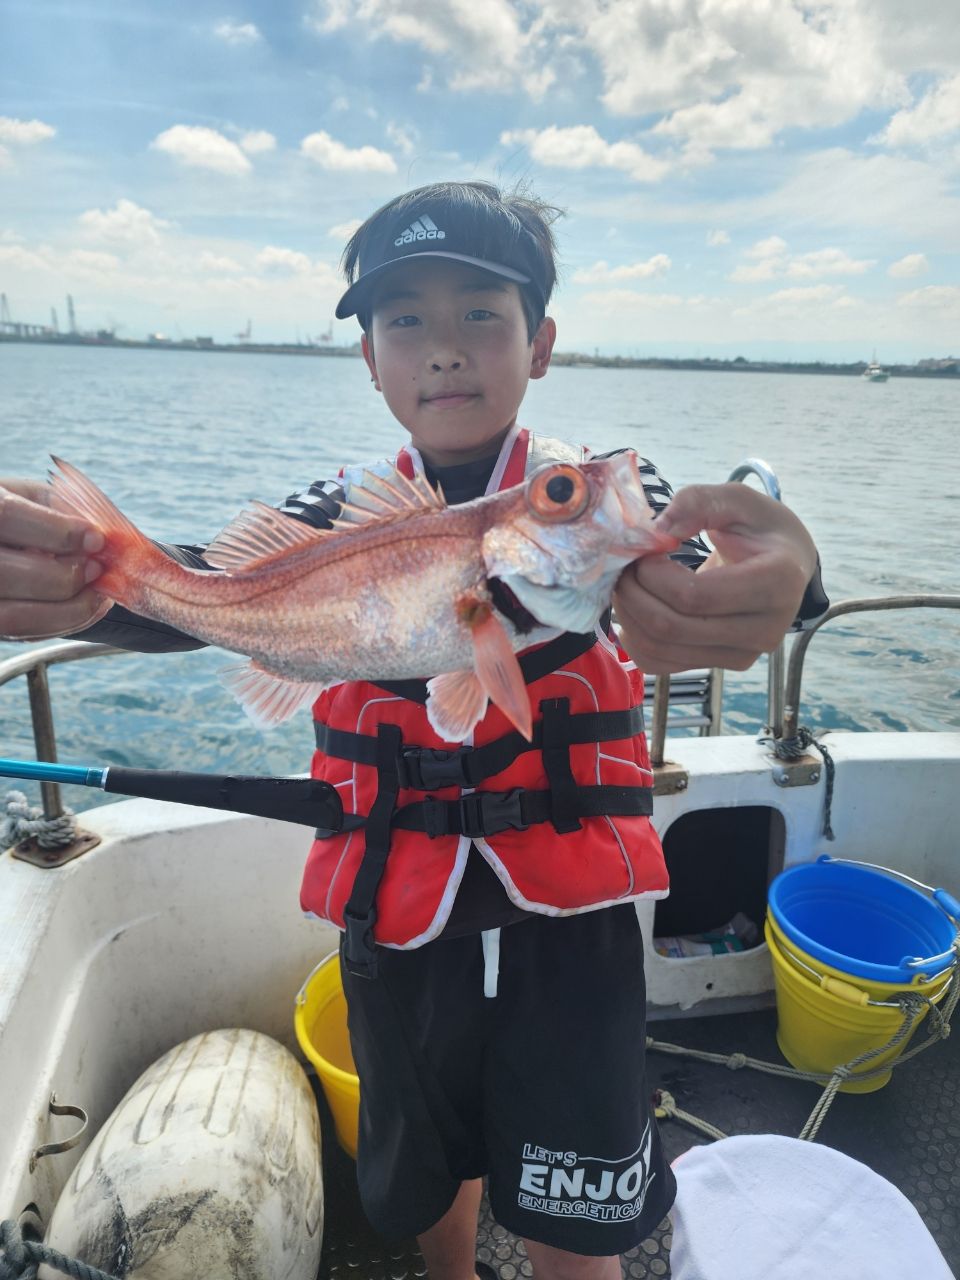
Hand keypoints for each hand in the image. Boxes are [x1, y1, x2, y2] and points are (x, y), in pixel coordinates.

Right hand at [0, 477, 109, 639]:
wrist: (1, 543)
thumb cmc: (21, 515)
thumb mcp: (35, 497)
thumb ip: (63, 509)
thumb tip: (99, 540)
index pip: (7, 515)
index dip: (58, 532)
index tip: (97, 540)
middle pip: (5, 572)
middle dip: (64, 576)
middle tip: (97, 569)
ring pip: (13, 615)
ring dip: (68, 608)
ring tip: (95, 592)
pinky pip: (21, 632)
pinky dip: (60, 623)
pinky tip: (82, 606)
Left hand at [614, 483, 817, 673]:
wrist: (787, 566)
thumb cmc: (762, 529)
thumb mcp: (738, 500)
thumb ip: (697, 503)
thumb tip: (656, 530)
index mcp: (776, 582)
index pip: (695, 596)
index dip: (653, 575)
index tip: (644, 550)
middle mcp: (765, 629)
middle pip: (672, 627)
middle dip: (633, 594)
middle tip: (624, 566)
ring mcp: (744, 654)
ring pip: (661, 649)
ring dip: (629, 615)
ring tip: (627, 583)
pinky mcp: (723, 665)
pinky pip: (662, 664)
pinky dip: (635, 639)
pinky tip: (636, 611)